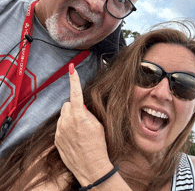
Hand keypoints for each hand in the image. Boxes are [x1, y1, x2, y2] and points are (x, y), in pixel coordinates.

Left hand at [55, 64, 112, 185]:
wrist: (91, 166)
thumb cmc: (98, 145)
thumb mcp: (97, 124)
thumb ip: (86, 112)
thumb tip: (80, 106)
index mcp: (79, 115)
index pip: (75, 93)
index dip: (74, 79)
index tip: (71, 69)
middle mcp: (67, 121)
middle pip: (67, 104)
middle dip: (74, 107)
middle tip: (82, 118)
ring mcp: (60, 130)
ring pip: (63, 115)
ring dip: (69, 117)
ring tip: (78, 130)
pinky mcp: (56, 138)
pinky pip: (60, 126)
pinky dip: (65, 127)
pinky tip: (73, 137)